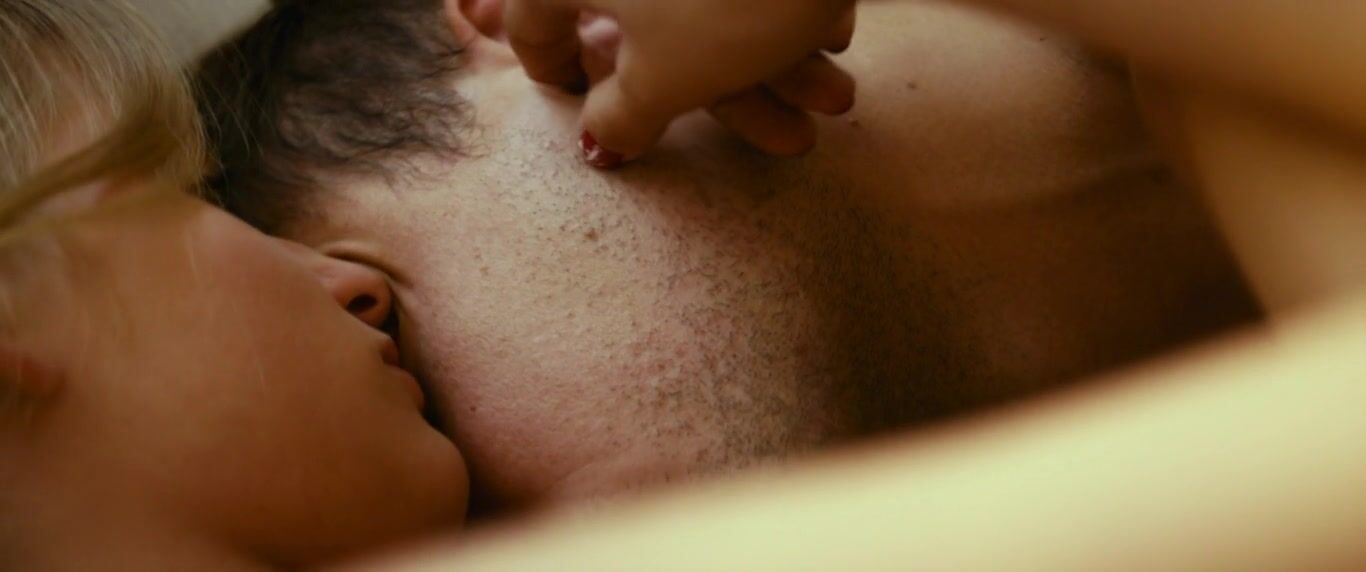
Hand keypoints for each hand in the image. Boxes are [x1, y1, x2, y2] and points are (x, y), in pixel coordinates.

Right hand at [502, 0, 857, 166]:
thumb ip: (619, 118)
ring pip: (708, 3)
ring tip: (835, 96)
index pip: (530, 21)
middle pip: (650, 25)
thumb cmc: (717, 4)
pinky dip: (781, 11)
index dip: (556, 72)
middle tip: (789, 133)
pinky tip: (833, 34)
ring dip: (776, 64)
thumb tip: (600, 140)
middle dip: (733, 93)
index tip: (581, 103)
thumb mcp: (662, 81)